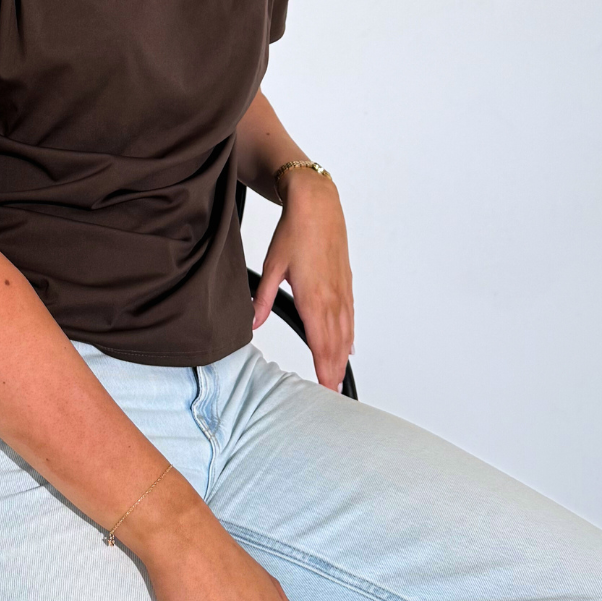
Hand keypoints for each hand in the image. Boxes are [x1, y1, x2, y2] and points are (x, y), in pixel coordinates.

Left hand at [251, 172, 354, 390]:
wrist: (318, 205)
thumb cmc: (295, 232)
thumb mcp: (271, 266)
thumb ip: (262, 298)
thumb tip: (252, 324)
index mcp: (313, 298)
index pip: (320, 344)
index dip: (324, 370)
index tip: (325, 391)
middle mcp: (332, 299)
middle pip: (336, 344)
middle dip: (334, 372)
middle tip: (333, 395)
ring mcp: (342, 291)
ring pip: (346, 333)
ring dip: (342, 358)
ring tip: (339, 379)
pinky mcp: (345, 283)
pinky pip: (350, 317)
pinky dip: (349, 337)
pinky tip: (349, 346)